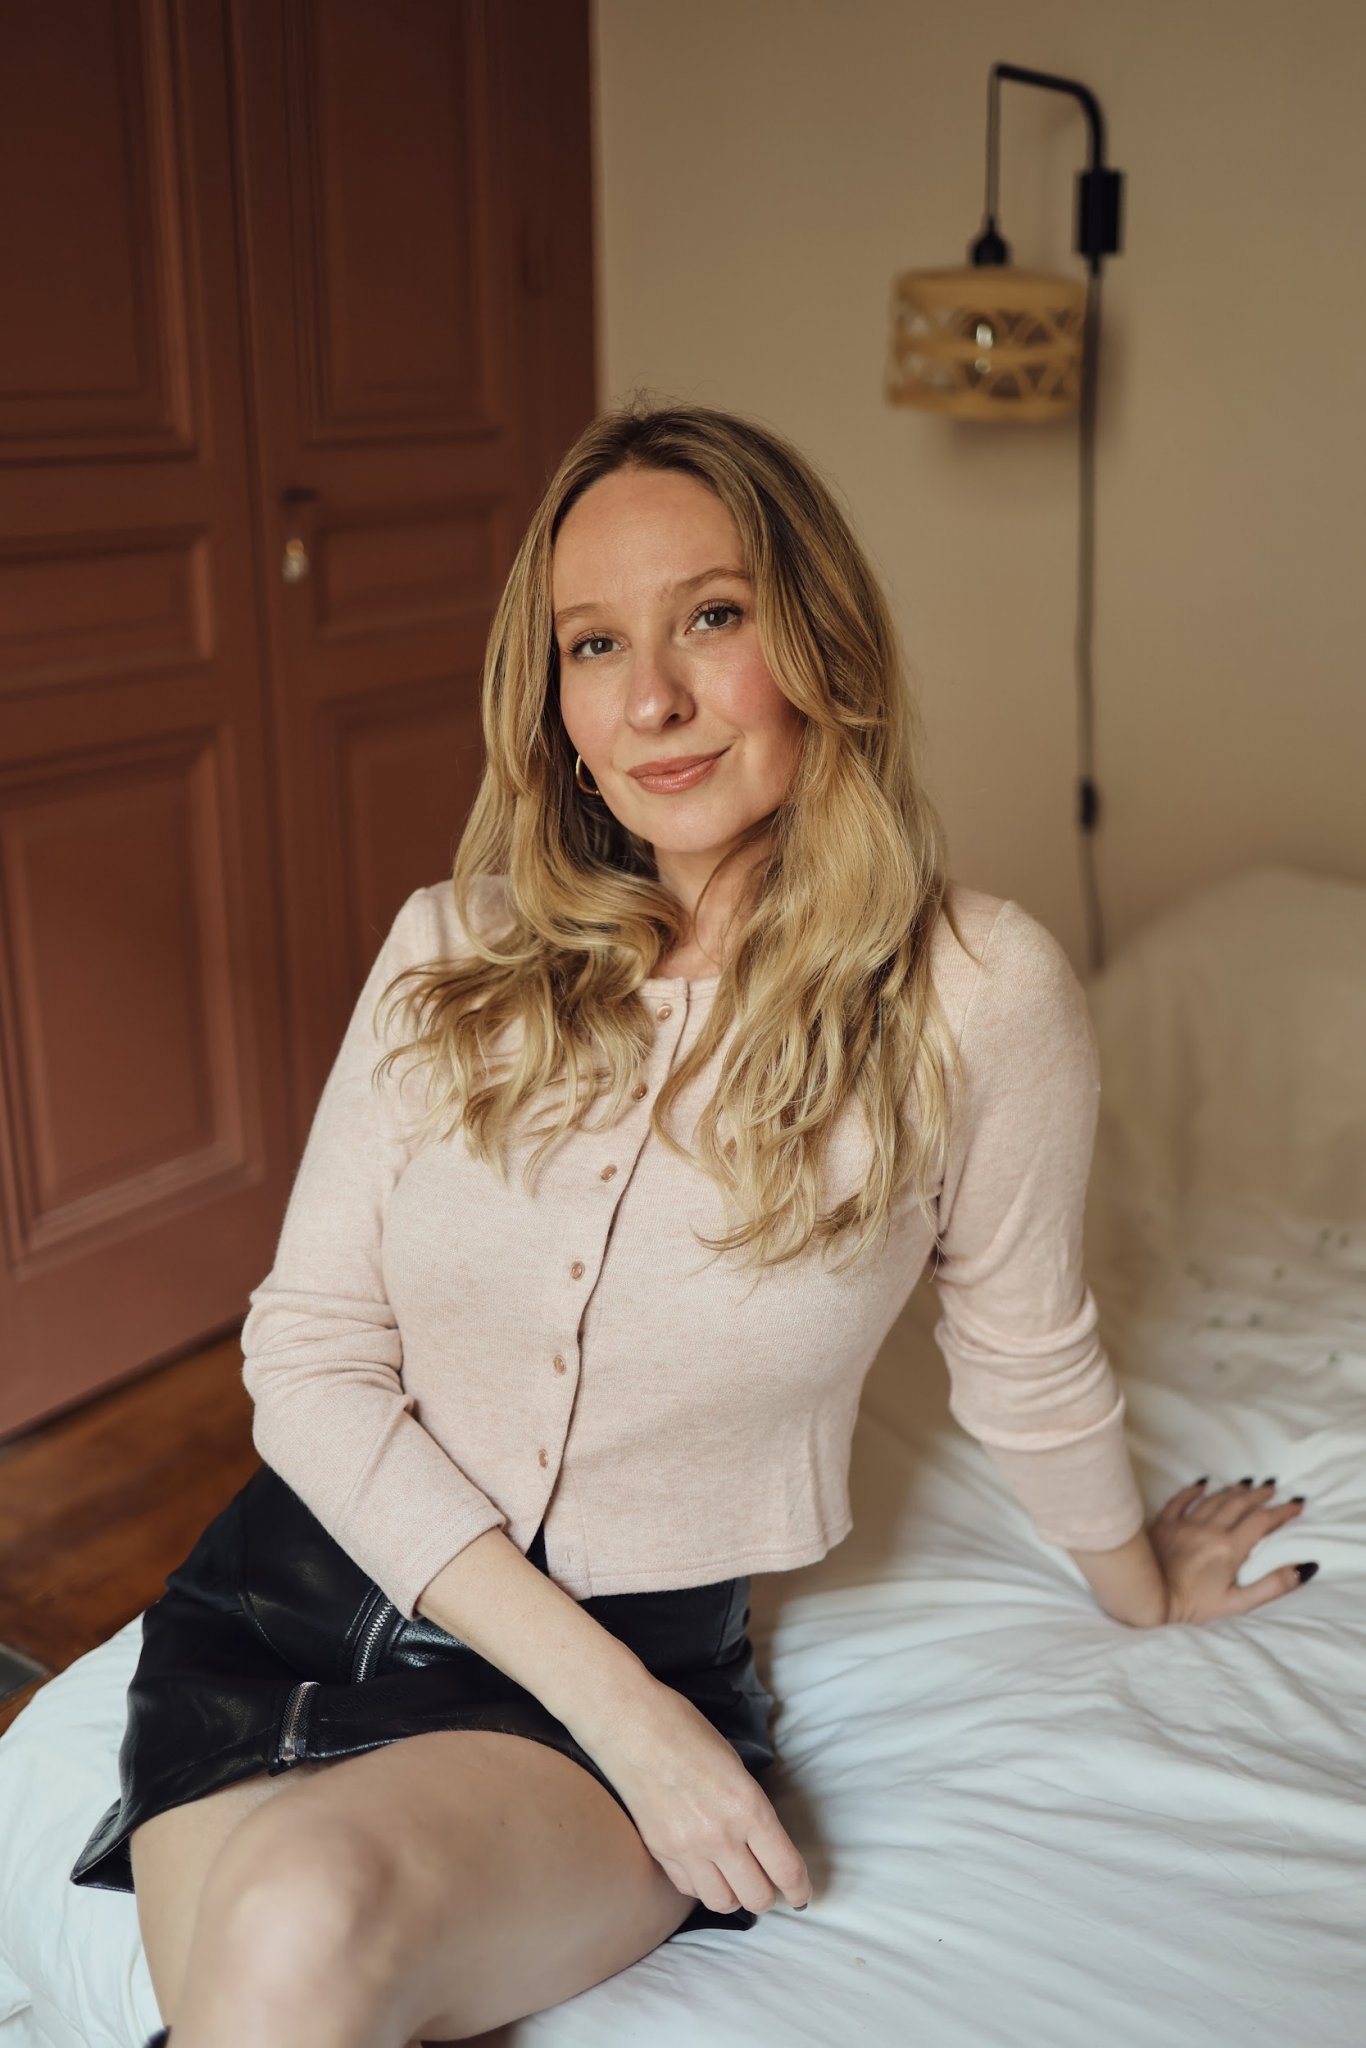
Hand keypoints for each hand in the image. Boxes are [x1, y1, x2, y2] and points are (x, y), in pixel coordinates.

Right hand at [572, 1677, 811, 1916]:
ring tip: (733, 1875)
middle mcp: (720, 1836)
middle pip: (757, 1898)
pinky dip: (702, 1884)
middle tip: (766, 1878)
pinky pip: (690, 1889)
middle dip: (768, 1893)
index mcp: (747, 1807)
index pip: (785, 1869)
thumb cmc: (685, 1729)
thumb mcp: (735, 1765)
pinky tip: (702, 1863)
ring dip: (734, 1893)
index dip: (799, 1889)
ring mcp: (687, 1850)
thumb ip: (751, 1808)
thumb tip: (764, 1843)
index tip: (801, 1893)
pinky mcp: (660, 1853)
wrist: (629, 1725)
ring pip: (723, 1903)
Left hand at [1148, 1477, 1315, 1624]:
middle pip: (1240, 1504)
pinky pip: (1181, 1499)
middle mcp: (1209, 1529)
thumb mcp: (1237, 1603)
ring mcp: (1185, 1523)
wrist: (1145, 1596)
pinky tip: (1202, 1483)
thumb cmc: (1191, 1605)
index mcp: (1230, 1548)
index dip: (1282, 1512)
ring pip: (1214, 1499)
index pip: (1262, 1522)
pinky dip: (1194, 1490)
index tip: (1296, 1505)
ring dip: (1233, 1490)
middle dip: (1259, 1495)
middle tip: (1273, 1488)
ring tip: (1247, 1484)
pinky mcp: (1164, 1522)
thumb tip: (1302, 1569)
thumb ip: (1271, 1586)